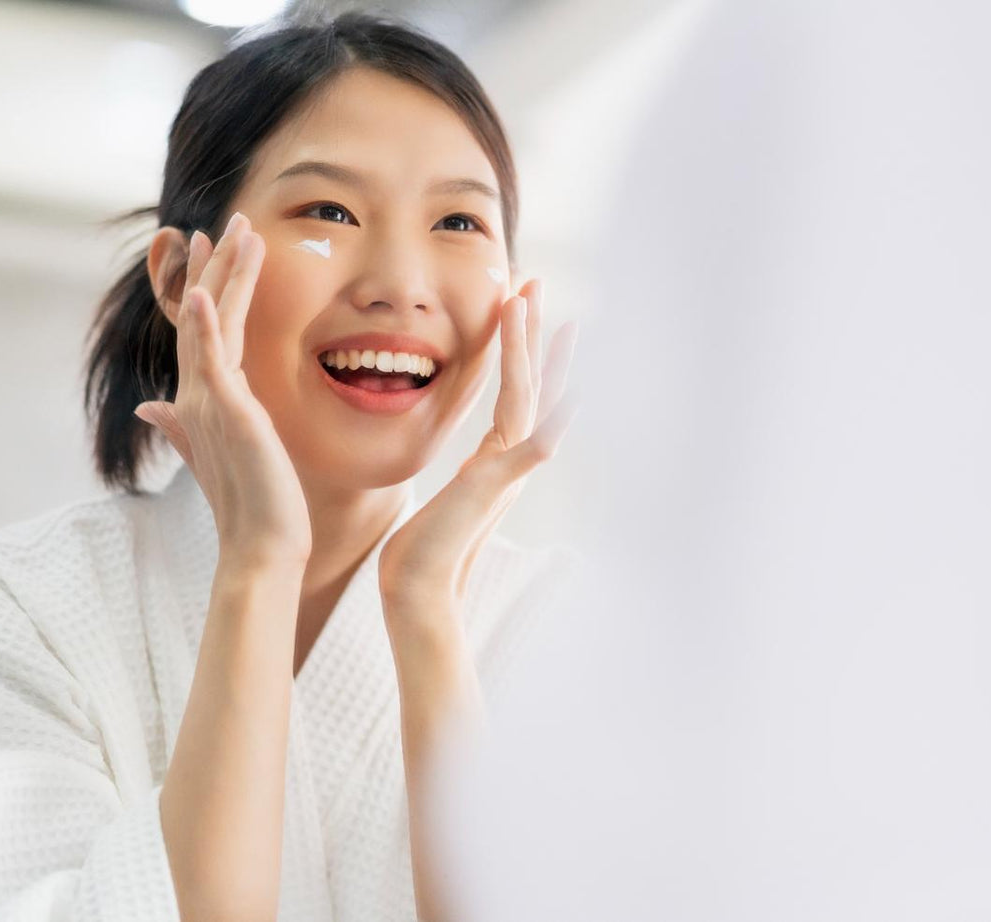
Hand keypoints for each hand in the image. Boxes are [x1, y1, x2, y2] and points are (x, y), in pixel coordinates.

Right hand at [134, 212, 312, 567]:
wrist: (261, 546)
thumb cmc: (251, 505)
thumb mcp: (218, 455)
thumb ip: (183, 427)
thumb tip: (149, 406)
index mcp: (205, 403)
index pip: (205, 334)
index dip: (207, 290)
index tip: (212, 253)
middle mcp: (201, 397)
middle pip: (206, 319)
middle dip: (215, 269)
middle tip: (225, 225)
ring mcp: (211, 404)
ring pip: (212, 327)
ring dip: (220, 278)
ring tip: (232, 233)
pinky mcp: (227, 415)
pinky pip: (212, 363)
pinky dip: (203, 326)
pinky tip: (200, 294)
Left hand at [378, 278, 578, 640]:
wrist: (419, 593)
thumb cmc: (422, 554)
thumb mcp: (448, 500)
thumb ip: (466, 480)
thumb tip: (466, 471)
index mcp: (498, 460)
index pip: (515, 392)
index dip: (520, 348)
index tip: (518, 306)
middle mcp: (511, 461)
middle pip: (531, 383)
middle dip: (533, 331)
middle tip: (535, 282)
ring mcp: (509, 472)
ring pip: (528, 397)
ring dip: (530, 348)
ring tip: (529, 301)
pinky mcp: (498, 485)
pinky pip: (533, 443)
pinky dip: (552, 416)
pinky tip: (571, 391)